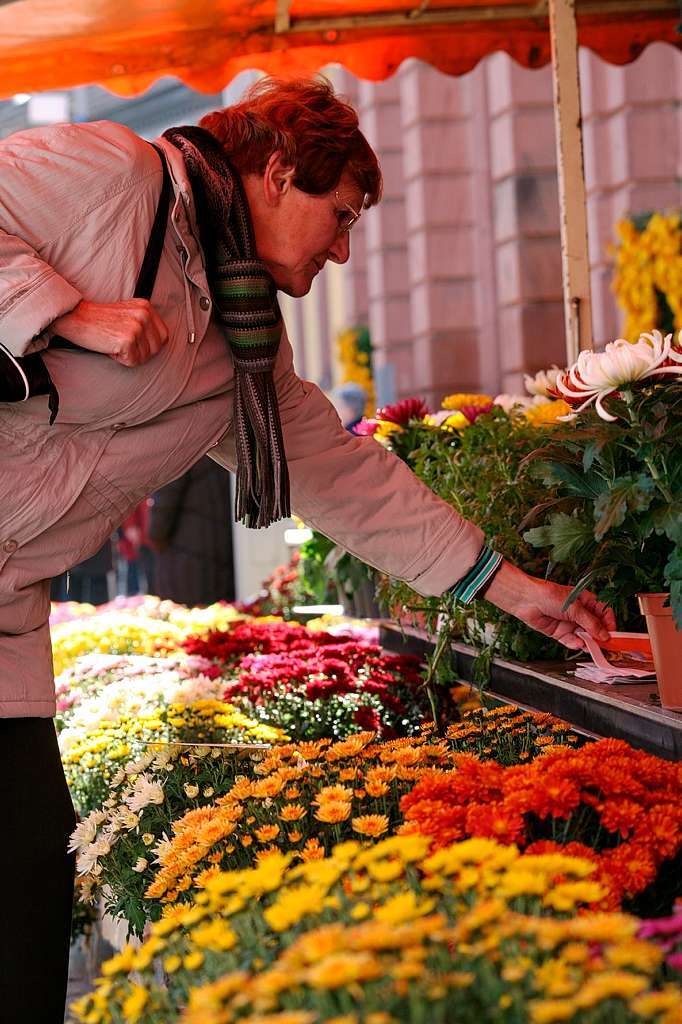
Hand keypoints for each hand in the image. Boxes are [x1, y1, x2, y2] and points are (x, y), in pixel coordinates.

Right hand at [51, 299, 168, 366]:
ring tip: (113, 341)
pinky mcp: (127, 339)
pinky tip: (109, 346)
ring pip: (144, 357)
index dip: (149, 345)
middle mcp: (144, 314)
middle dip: (140, 352)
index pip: (164, 336)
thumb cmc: (99, 320)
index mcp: (146, 306)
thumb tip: (160, 343)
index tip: (133, 341)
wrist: (75, 317)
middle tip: (120, 342)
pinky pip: (132, 361)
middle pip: (156, 349)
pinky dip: (119, 358)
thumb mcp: (127, 314)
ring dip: (128, 355)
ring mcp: (136, 326)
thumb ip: (144, 323)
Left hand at [484, 561, 615, 650]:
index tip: (613, 634)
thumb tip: (604, 635)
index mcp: (586, 601)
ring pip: (584, 636)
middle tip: (606, 646)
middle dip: (600, 636)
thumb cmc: (549, 595)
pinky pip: (571, 641)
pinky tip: (578, 644)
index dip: (609, 623)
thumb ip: (591, 622)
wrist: (526, 600)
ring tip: (592, 647)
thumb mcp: (574, 607)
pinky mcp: (559, 633)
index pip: (604, 613)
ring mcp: (569, 623)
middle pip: (595, 627)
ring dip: (588, 642)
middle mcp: (579, 613)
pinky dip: (575, 644)